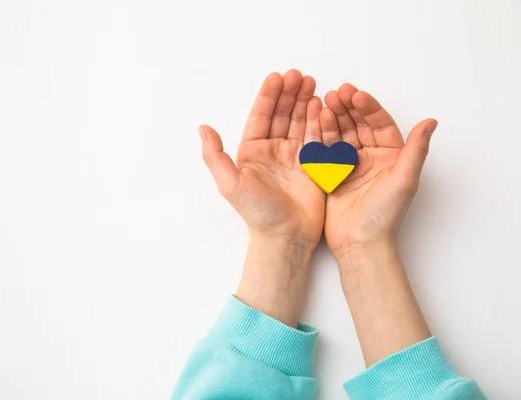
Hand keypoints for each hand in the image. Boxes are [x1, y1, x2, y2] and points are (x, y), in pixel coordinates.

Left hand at [199, 70, 325, 247]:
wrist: (285, 237)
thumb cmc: (257, 213)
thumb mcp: (230, 184)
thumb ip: (215, 156)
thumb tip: (202, 127)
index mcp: (252, 151)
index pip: (260, 117)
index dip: (269, 96)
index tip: (277, 77)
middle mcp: (272, 150)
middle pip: (282, 115)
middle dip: (290, 94)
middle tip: (299, 75)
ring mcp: (294, 156)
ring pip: (300, 122)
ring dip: (305, 102)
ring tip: (312, 83)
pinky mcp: (313, 165)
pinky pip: (316, 137)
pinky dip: (319, 121)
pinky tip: (322, 105)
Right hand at [319, 84, 437, 260]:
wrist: (360, 243)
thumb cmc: (385, 216)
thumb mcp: (405, 182)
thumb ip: (417, 150)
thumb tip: (431, 121)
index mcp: (391, 156)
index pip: (380, 124)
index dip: (369, 108)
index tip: (356, 95)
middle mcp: (371, 157)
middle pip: (359, 124)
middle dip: (348, 107)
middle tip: (337, 93)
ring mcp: (350, 164)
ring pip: (342, 133)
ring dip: (334, 117)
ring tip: (324, 101)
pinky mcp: (332, 173)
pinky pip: (326, 149)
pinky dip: (321, 134)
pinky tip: (315, 120)